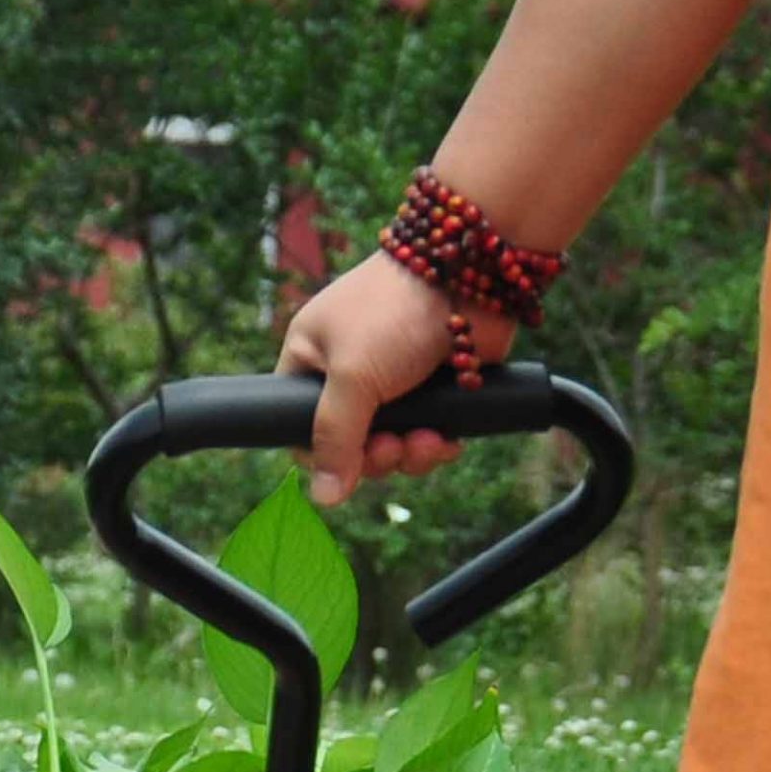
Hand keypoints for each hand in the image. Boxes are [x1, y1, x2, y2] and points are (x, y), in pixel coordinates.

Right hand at [274, 251, 518, 508]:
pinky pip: (426, 438)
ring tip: (427, 440)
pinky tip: (447, 439)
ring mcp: (393, 383)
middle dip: (377, 457)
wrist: (469, 273)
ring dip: (410, 455)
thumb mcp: (352, 375)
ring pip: (391, 447)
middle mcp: (349, 372)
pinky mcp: (433, 390)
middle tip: (394, 446)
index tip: (348, 463)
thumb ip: (334, 438)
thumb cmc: (394, 311)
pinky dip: (435, 445)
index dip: (323, 455)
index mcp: (312, 359)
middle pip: (350, 447)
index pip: (301, 426)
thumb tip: (323, 498)